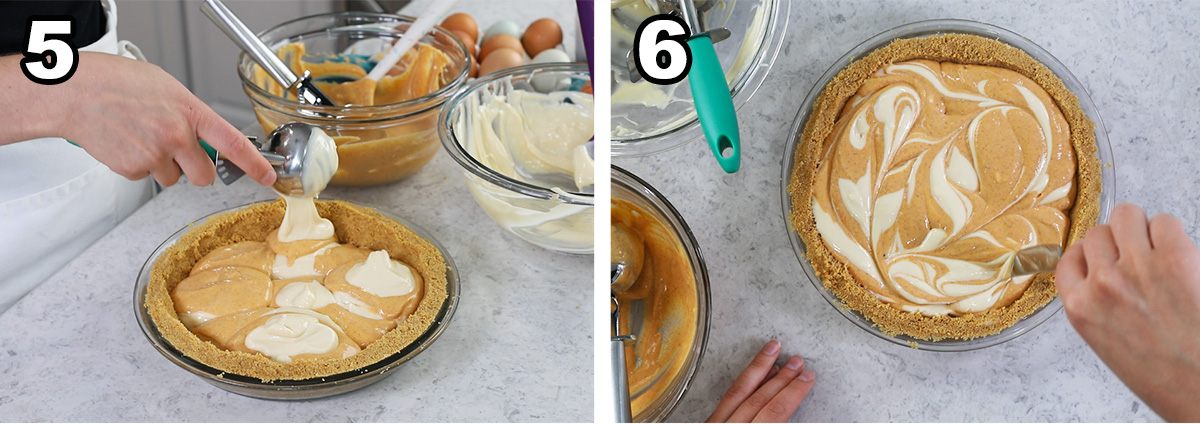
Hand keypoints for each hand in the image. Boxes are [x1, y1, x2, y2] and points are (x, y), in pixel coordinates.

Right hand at [1, 52, 274, 186]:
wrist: (75, 92)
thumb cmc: (117, 83)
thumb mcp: (167, 87)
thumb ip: (190, 113)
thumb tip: (205, 133)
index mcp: (190, 112)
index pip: (233, 144)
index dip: (255, 164)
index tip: (268, 176)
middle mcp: (176, 136)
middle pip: (204, 175)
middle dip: (196, 171)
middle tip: (179, 154)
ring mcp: (155, 154)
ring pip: (172, 178)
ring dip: (162, 165)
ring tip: (141, 139)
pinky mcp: (133, 168)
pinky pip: (145, 176)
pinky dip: (137, 165)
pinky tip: (126, 143)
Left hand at [706, 340, 814, 422]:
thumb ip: (776, 420)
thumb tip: (790, 402)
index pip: (775, 411)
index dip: (794, 392)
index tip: (807, 378)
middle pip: (758, 398)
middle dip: (781, 378)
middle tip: (797, 360)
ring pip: (738, 391)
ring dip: (759, 369)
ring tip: (774, 350)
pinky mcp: (708, 423)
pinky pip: (726, 398)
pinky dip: (743, 383)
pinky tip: (755, 375)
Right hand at [1056, 203, 1199, 421]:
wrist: (1199, 388)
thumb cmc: (1163, 377)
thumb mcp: (1107, 343)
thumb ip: (1097, 305)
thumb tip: (1104, 274)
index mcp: (1081, 308)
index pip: (1068, 258)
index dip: (1089, 255)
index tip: (1102, 258)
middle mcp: (1103, 284)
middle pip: (1096, 233)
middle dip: (1116, 242)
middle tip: (1136, 257)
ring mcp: (1137, 268)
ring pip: (1126, 216)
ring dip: (1141, 229)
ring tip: (1157, 249)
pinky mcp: (1175, 258)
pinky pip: (1164, 221)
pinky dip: (1170, 232)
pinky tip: (1178, 254)